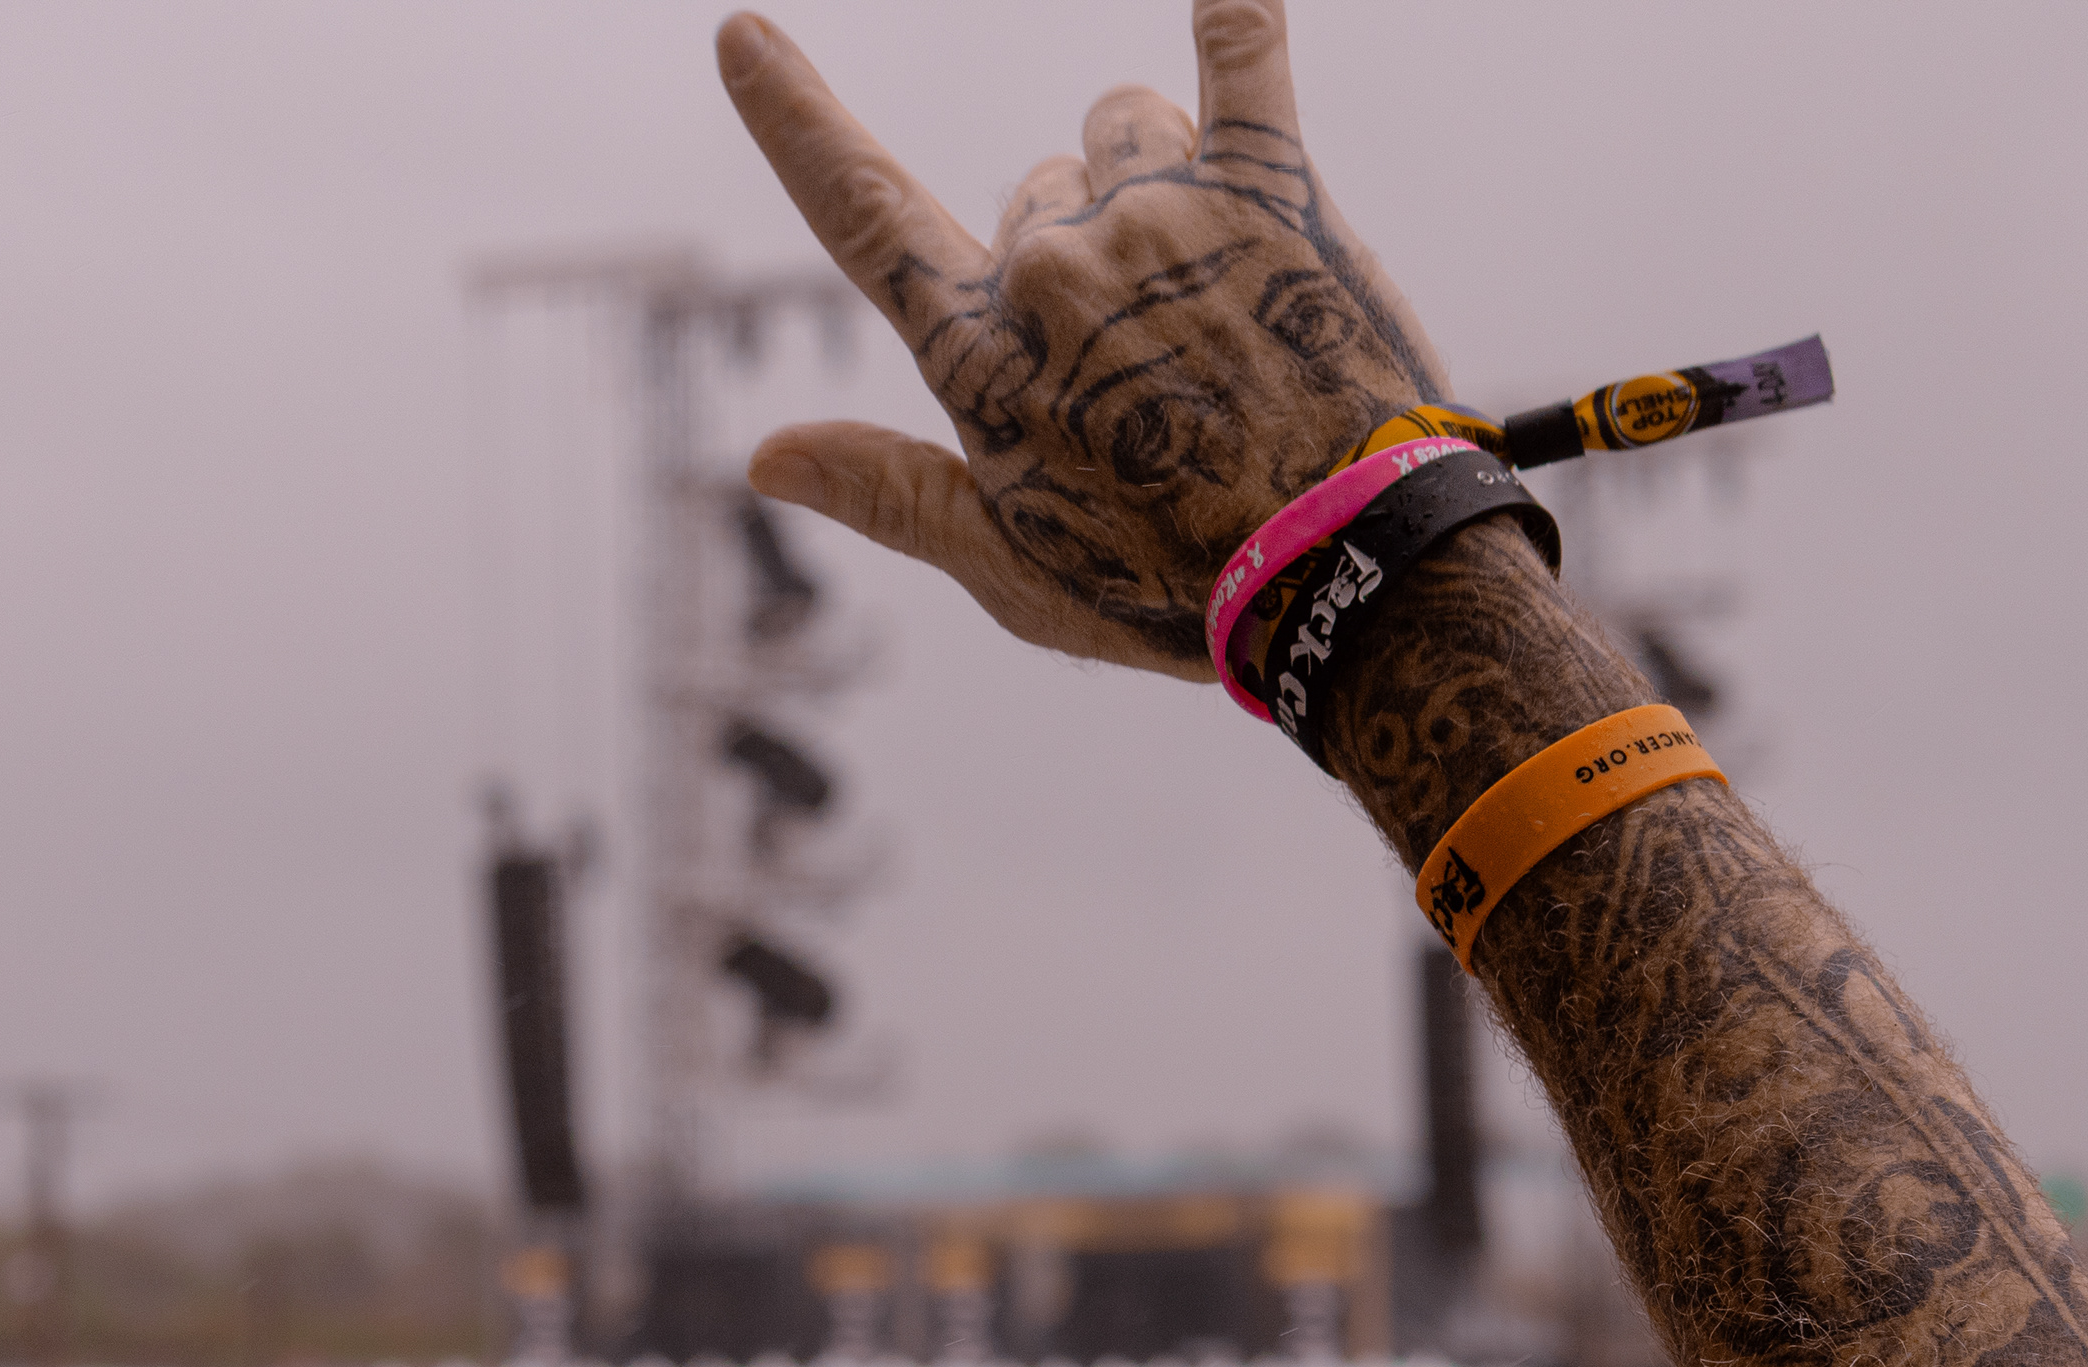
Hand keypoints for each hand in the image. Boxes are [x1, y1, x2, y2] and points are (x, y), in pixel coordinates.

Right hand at [717, 2, 1449, 679]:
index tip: (746, 40)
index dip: (797, 122)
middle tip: (1150, 366)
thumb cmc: (1173, 588)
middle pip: (1032, 191)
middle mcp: (1053, 264)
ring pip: (1122, 128)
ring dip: (1151, 177)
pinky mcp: (1271, 190)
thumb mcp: (1012, 571)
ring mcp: (1160, 213)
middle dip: (1071, 250)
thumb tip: (765, 456)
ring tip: (1213, 287)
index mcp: (980, 352)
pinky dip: (1235, 22)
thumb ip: (889, 492)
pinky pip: (1242, 60)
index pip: (860, 212)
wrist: (1342, 575)